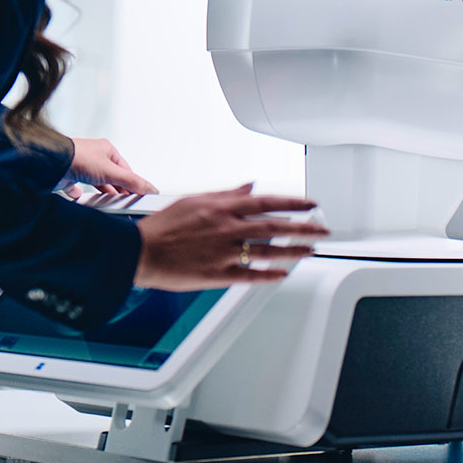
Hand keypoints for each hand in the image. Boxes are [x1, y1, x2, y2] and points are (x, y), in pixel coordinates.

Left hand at [65, 137, 158, 195]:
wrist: (51, 162)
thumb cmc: (80, 158)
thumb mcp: (111, 172)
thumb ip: (131, 182)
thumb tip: (150, 188)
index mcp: (106, 150)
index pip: (125, 170)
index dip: (132, 184)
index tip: (139, 198)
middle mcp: (94, 157)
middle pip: (111, 178)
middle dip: (118, 191)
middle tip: (125, 204)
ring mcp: (80, 166)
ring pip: (96, 183)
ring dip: (103, 193)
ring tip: (110, 204)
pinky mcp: (68, 176)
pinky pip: (76, 187)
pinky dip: (80, 194)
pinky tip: (82, 198)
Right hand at [133, 184, 327, 290]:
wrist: (140, 252)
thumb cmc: (163, 227)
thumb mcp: (194, 200)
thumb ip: (226, 194)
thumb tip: (249, 187)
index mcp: (221, 208)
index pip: (266, 201)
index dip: (293, 203)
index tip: (310, 204)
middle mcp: (226, 229)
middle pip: (274, 226)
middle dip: (304, 227)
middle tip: (322, 229)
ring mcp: (223, 253)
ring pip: (268, 251)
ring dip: (294, 250)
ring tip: (310, 250)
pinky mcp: (217, 275)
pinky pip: (249, 275)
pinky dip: (269, 275)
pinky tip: (283, 275)